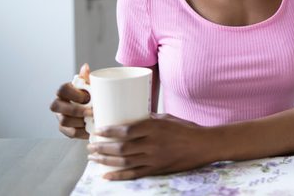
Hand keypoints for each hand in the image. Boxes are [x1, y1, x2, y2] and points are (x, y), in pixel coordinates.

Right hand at [50, 63, 92, 138]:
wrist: (94, 109)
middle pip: (55, 106)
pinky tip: (91, 129)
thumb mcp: (91, 86)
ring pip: (63, 121)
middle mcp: (58, 104)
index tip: (87, 97)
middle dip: (74, 110)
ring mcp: (60, 117)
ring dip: (79, 121)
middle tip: (91, 112)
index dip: (73, 94)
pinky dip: (82, 132)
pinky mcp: (65, 130)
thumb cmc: (91, 95)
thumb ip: (87, 78)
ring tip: (93, 120)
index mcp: (64, 92)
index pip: (61, 90)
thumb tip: (85, 67)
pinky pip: (70, 133)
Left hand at [87, 113, 212, 179]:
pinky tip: (106, 175)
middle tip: (90, 147)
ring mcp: (154, 159)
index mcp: (154, 128)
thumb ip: (149, 120)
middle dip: (102, 148)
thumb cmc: (186, 128)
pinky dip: (118, 175)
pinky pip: (134, 174)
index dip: (109, 132)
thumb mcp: (167, 118)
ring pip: (124, 162)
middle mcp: (152, 144)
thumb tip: (132, 118)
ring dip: (105, 161)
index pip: (126, 130)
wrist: (204, 145)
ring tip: (93, 159)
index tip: (97, 131)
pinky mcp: (157, 169)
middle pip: (121, 148)